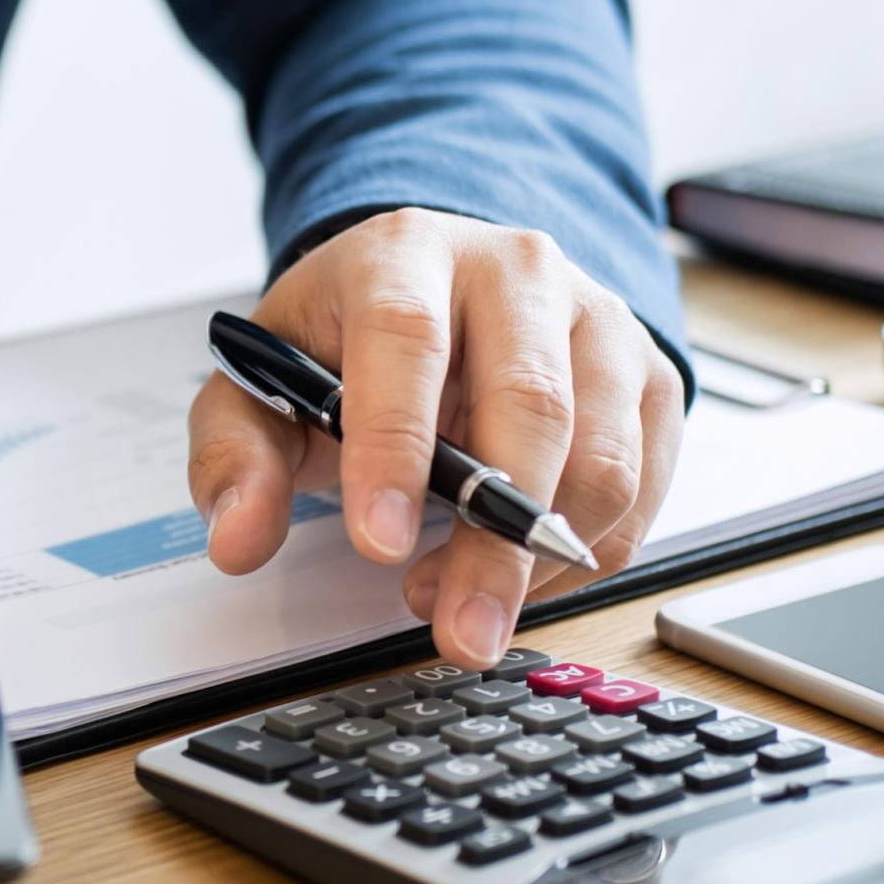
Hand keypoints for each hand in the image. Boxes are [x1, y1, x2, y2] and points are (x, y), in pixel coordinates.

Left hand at [187, 209, 684, 668]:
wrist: (434, 292)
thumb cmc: (347, 341)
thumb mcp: (260, 384)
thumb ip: (234, 459)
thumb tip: (239, 539)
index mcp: (405, 253)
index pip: (404, 339)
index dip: (393, 446)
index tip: (376, 542)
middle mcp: (516, 271)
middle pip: (529, 404)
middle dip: (491, 540)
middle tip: (455, 629)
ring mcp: (598, 320)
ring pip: (601, 456)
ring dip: (540, 559)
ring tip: (463, 601)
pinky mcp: (649, 378)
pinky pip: (641, 489)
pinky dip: (586, 555)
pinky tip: (518, 576)